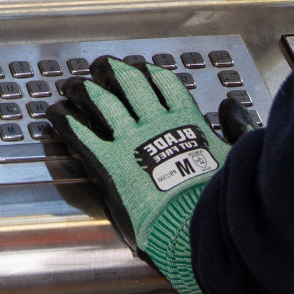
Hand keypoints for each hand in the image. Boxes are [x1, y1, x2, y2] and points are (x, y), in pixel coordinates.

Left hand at [49, 57, 230, 293]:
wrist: (197, 225)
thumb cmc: (220, 198)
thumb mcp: (238, 157)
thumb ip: (236, 128)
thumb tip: (229, 107)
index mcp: (185, 119)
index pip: (161, 82)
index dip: (146, 72)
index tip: (137, 68)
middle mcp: (154, 123)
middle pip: (127, 83)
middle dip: (110, 71)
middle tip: (99, 67)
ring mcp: (130, 142)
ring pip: (100, 102)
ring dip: (82, 91)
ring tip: (70, 86)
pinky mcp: (109, 164)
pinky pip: (81, 134)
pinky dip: (65, 122)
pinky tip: (55, 115)